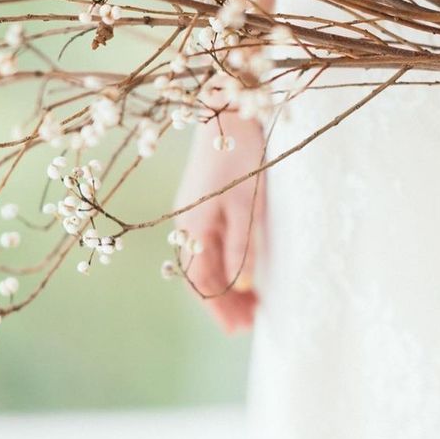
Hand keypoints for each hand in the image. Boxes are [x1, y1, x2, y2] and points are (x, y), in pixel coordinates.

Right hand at [173, 110, 265, 332]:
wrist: (227, 108)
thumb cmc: (238, 154)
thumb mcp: (245, 204)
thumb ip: (241, 245)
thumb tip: (241, 283)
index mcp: (193, 227)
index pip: (200, 280)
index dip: (218, 307)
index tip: (236, 330)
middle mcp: (189, 223)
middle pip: (202, 274)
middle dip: (223, 301)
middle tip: (248, 324)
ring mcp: (196, 211)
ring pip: (208, 260)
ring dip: (227, 284)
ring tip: (251, 304)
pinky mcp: (208, 200)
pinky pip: (214, 243)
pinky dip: (228, 263)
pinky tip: (244, 270)